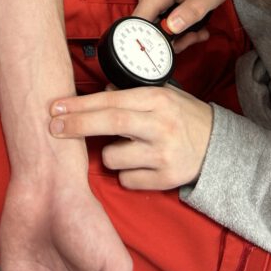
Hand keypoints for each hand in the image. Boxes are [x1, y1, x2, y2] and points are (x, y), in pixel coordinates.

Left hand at [50, 86, 213, 189]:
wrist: (218, 147)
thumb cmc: (183, 117)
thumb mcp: (163, 95)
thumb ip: (131, 94)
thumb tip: (101, 90)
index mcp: (157, 99)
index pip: (111, 100)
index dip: (80, 105)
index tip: (56, 107)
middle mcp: (161, 125)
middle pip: (110, 123)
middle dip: (77, 125)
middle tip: (53, 127)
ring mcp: (164, 153)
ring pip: (114, 157)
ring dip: (109, 155)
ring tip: (125, 149)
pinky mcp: (167, 179)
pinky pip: (128, 180)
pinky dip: (126, 174)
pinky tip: (139, 165)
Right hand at [135, 0, 238, 51]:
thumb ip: (190, 13)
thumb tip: (171, 28)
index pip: (139, 25)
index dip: (153, 41)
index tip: (175, 46)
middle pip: (147, 24)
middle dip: (171, 37)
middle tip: (196, 36)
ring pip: (153, 18)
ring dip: (175, 29)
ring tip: (198, 28)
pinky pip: (157, 8)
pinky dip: (173, 18)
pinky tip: (191, 17)